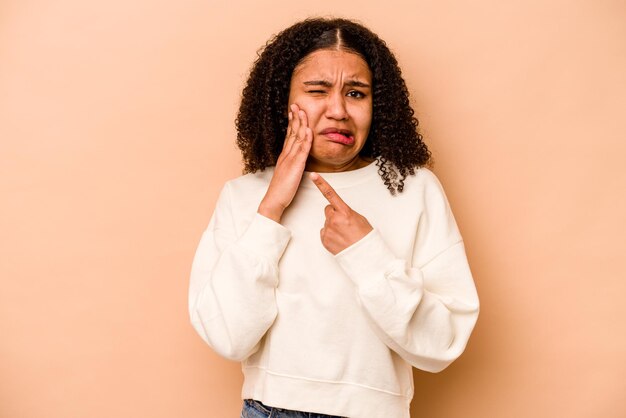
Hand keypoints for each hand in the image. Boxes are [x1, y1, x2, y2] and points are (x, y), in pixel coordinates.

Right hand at [258, 104, 312, 222]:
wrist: (274, 200)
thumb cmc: (280, 190)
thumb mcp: (286, 173)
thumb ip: (290, 164)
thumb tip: (295, 159)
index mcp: (284, 156)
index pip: (289, 136)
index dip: (291, 123)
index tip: (293, 112)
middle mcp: (286, 155)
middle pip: (291, 133)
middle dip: (294, 118)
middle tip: (296, 104)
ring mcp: (290, 159)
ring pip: (296, 138)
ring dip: (300, 123)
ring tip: (302, 111)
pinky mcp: (295, 166)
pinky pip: (302, 150)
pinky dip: (305, 139)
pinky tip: (308, 130)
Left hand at [310, 172, 372, 254]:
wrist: (364, 255)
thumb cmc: (364, 237)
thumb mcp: (359, 218)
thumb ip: (346, 212)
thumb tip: (338, 212)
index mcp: (344, 212)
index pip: (330, 194)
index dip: (321, 183)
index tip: (314, 175)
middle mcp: (334, 219)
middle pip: (328, 210)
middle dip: (334, 214)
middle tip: (344, 224)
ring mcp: (328, 230)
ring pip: (327, 222)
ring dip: (333, 226)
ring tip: (344, 234)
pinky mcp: (324, 239)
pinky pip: (324, 232)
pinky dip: (330, 235)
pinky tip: (339, 239)